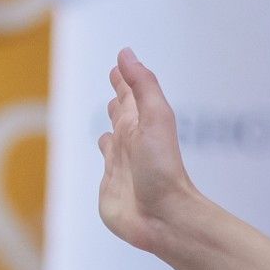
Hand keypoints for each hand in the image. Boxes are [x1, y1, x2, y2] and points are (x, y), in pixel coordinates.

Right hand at [98, 49, 199, 254]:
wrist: (163, 217)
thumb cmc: (163, 169)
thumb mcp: (154, 119)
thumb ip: (142, 86)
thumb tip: (126, 52)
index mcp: (141, 124)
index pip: (131, 94)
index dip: (126, 77)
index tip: (121, 63)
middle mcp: (131, 142)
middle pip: (123, 111)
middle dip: (119, 95)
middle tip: (117, 77)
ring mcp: (122, 164)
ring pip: (114, 137)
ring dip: (113, 123)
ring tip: (112, 112)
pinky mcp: (111, 185)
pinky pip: (106, 165)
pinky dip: (105, 152)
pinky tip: (107, 151)